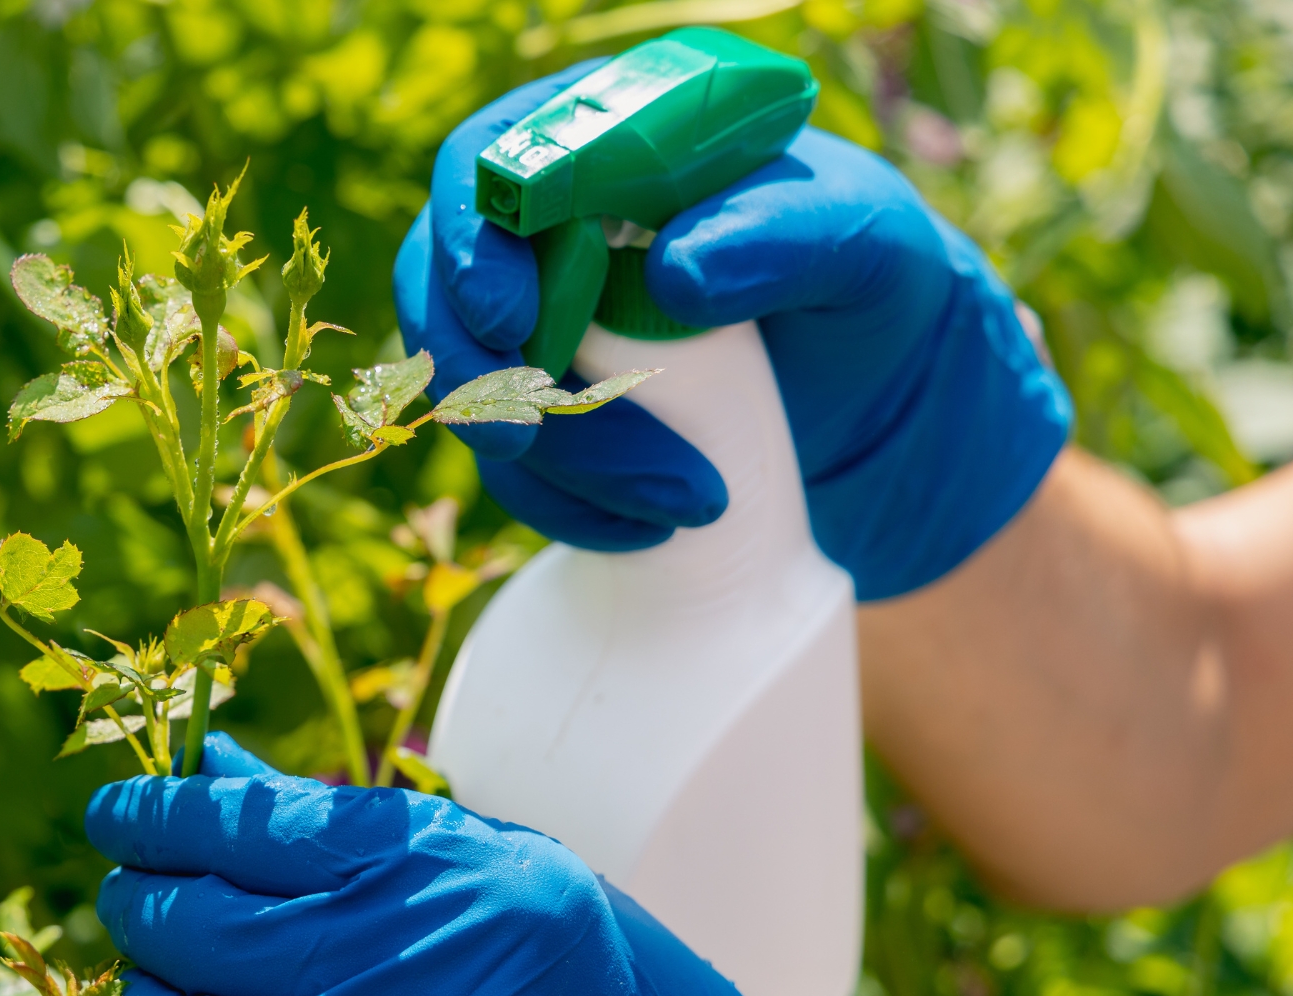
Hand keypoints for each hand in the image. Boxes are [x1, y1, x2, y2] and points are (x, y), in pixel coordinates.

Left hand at [85, 733, 866, 995]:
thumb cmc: (574, 946)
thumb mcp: (471, 850)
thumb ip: (331, 818)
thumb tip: (210, 766)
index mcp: (417, 861)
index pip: (234, 825)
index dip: (152, 813)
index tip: (116, 810)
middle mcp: (386, 954)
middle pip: (188, 926)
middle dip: (133, 902)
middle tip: (127, 889)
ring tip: (153, 980)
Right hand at [395, 66, 1071, 599]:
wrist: (881, 389)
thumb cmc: (868, 278)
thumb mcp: (859, 242)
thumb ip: (781, 235)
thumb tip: (673, 275)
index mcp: (606, 142)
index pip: (490, 161)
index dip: (473, 236)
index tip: (513, 315)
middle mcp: (550, 231)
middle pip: (441, 283)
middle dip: (474, 370)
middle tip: (525, 439)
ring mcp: (540, 328)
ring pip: (471, 390)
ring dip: (551, 460)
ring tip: (679, 501)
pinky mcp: (549, 417)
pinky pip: (514, 468)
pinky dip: (568, 508)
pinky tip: (651, 527)